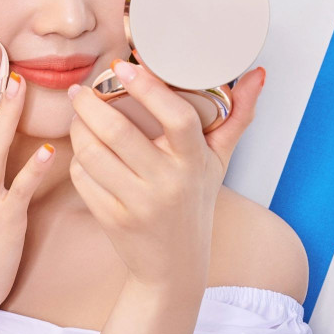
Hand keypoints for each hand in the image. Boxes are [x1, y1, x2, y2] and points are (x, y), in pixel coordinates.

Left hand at [66, 62, 265, 291]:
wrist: (174, 267)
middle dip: (89, 103)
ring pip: (92, 152)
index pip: (177, 117)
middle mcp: (168, 183)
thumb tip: (256, 74)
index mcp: (196, 162)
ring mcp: (139, 203)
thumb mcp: (218, 161)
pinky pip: (83, 177)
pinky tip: (82, 149)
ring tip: (77, 115)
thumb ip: (236, 117)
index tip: (122, 66)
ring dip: (77, 127)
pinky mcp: (113, 219)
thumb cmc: (194, 202)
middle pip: (118, 132)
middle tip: (80, 89)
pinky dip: (77, 158)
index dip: (148, 88)